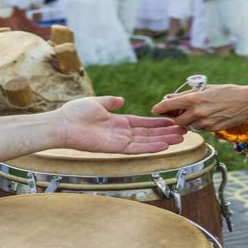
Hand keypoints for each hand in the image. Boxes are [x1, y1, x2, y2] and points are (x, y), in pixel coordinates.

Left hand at [55, 96, 185, 153]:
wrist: (62, 124)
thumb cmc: (75, 113)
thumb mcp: (96, 102)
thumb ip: (110, 101)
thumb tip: (121, 99)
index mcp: (118, 122)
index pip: (143, 123)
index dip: (158, 122)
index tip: (173, 121)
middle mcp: (122, 133)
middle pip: (149, 133)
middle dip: (167, 133)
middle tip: (184, 132)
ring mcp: (120, 141)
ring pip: (147, 142)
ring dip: (164, 140)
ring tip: (180, 139)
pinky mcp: (115, 148)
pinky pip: (137, 148)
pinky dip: (151, 147)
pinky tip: (164, 146)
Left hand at [151, 83, 247, 131]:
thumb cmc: (228, 91)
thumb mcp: (207, 89)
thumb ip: (189, 94)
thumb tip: (173, 98)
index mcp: (194, 99)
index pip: (169, 105)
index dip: (160, 108)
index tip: (155, 109)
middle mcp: (198, 112)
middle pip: (177, 121)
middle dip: (176, 119)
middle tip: (176, 114)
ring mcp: (206, 122)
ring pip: (190, 126)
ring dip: (190, 122)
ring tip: (198, 113)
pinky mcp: (213, 129)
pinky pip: (202, 129)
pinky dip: (201, 125)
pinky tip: (209, 117)